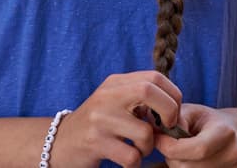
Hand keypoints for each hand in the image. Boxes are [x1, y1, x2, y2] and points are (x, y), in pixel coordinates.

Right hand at [53, 71, 182, 167]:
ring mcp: (100, 119)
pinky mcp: (95, 142)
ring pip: (145, 132)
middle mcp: (107, 96)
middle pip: (150, 91)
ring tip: (138, 149)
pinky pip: (131, 156)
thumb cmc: (98, 124)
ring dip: (149, 148)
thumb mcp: (115, 102)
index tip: (173, 114)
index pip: (154, 77)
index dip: (173, 95)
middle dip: (168, 113)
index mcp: (116, 83)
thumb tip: (175, 105)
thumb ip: (140, 97)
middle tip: (166, 130)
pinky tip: (126, 160)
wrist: (60, 143)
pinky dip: (135, 163)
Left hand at [155, 103, 236, 166]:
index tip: (157, 139)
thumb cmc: (207, 121)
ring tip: (181, 152)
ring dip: (178, 165)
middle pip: (189, 167)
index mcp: (225, 132)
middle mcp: (232, 153)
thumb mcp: (190, 111)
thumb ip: (176, 120)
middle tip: (169, 145)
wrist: (231, 132)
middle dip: (173, 157)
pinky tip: (189, 159)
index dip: (171, 147)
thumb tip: (158, 133)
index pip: (197, 149)